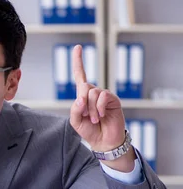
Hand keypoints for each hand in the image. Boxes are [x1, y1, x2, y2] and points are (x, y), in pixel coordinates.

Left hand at [69, 45, 134, 170]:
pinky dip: (98, 107)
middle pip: (84, 86)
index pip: (80, 76)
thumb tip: (81, 98)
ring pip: (93, 93)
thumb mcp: (75, 121)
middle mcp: (94, 93)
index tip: (77, 47)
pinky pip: (103, 96)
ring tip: (94, 119)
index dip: (78, 62)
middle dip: (83, 103)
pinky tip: (101, 115)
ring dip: (90, 109)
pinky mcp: (113, 100)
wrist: (103, 141)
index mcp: (83, 96)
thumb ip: (74, 108)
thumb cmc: (89, 130)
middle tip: (87, 117)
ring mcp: (104, 96)